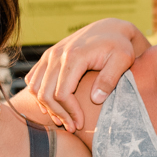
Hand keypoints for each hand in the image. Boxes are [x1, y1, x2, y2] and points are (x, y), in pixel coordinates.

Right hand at [23, 19, 144, 131]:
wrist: (110, 29)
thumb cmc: (119, 46)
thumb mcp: (123, 60)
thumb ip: (110, 79)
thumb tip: (95, 99)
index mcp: (74, 56)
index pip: (62, 93)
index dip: (70, 112)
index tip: (80, 124)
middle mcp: (56, 54)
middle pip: (45, 93)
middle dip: (58, 114)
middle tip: (72, 127)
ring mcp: (49, 55)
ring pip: (35, 88)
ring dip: (47, 107)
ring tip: (63, 120)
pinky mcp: (47, 57)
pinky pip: (33, 80)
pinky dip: (40, 95)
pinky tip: (54, 107)